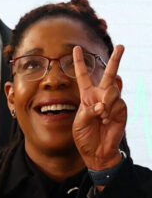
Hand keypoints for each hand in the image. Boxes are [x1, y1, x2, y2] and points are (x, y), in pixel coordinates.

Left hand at [72, 45, 125, 170]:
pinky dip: (109, 110)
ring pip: (111, 91)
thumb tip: (101, 105)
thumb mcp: (79, 122)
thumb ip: (88, 111)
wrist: (97, 151)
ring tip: (101, 116)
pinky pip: (116, 103)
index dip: (79, 62)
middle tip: (122, 46)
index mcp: (86, 96)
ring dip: (104, 103)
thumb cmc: (84, 136)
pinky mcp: (121, 110)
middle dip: (115, 60)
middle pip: (108, 74)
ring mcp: (112, 102)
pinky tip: (106, 120)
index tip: (76, 48)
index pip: (83, 76)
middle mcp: (100, 96)